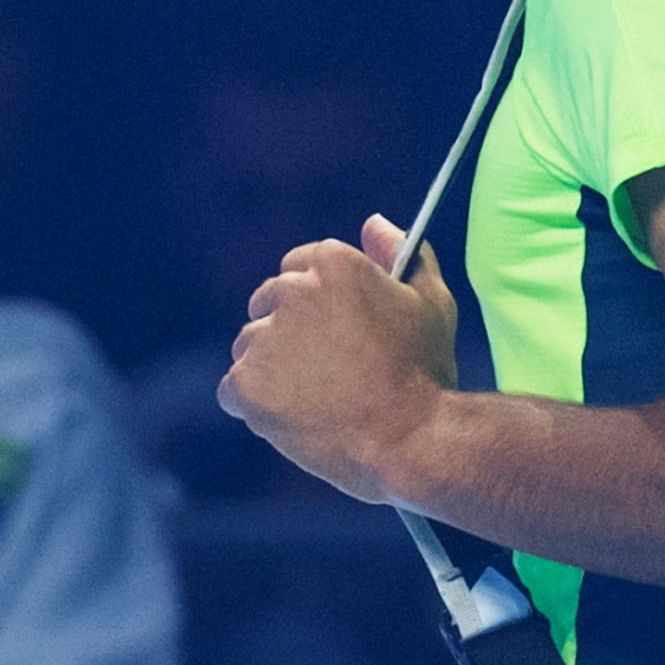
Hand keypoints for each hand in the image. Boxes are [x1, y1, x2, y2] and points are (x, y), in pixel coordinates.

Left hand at [219, 214, 458, 504]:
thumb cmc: (426, 373)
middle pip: (267, 304)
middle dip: (289, 332)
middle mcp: (292, 291)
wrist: (413, 440)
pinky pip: (233, 390)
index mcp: (332, 262)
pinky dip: (255, 406)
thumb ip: (403, 254)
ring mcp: (265, 338)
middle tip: (326, 371)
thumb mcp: (431, 302)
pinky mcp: (246, 384)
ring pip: (249, 347)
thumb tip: (373, 224)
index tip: (336, 332)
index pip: (298, 268)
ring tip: (314, 399)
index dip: (317, 304)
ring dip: (271, 369)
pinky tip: (294, 418)